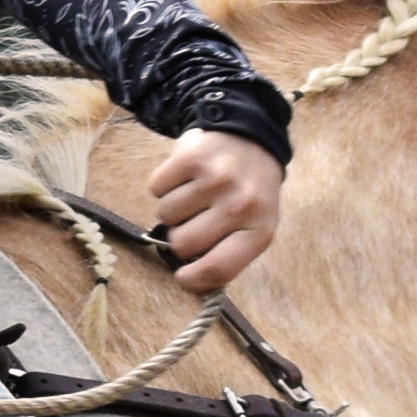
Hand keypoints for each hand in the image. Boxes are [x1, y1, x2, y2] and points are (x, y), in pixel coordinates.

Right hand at [143, 130, 281, 293]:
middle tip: (194, 221)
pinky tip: (185, 178)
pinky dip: (164, 185)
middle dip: (180, 236)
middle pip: (183, 244)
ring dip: (173, 209)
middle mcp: (240, 205)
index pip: (217, 269)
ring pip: (166, 214)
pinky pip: (157, 187)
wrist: (253, 138)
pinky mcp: (193, 157)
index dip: (192, 279)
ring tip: (193, 196)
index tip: (182, 277)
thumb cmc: (249, 191)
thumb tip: (191, 276)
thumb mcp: (254, 226)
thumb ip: (228, 253)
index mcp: (259, 230)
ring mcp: (216, 179)